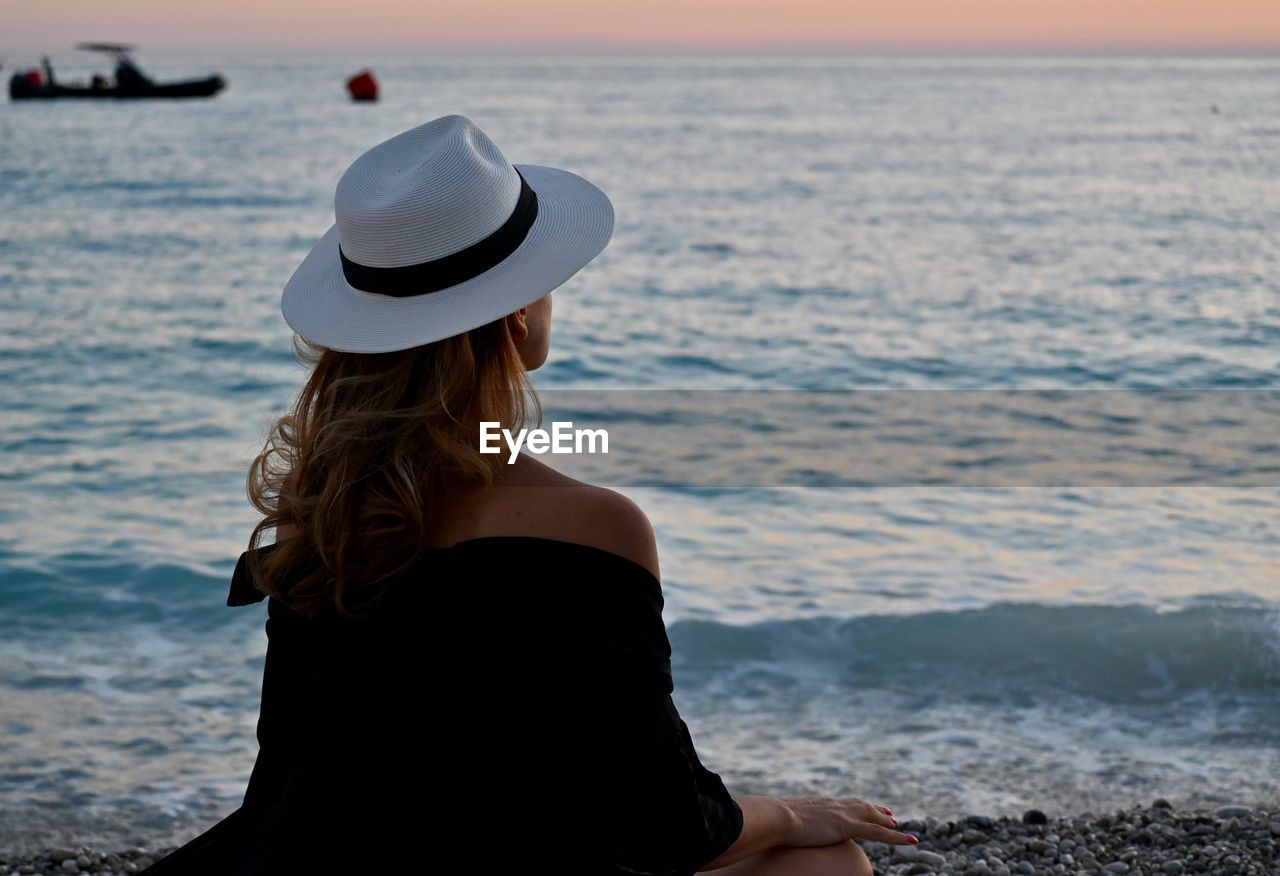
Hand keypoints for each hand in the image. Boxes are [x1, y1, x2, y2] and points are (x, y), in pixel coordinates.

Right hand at [777, 795, 917, 847]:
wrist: (777, 817)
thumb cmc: (772, 821)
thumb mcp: (780, 820)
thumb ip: (785, 822)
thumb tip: (775, 827)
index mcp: (820, 802)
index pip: (843, 802)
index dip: (856, 805)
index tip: (864, 807)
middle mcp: (834, 804)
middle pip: (861, 805)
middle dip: (876, 810)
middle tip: (890, 815)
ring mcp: (842, 814)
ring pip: (873, 817)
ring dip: (887, 822)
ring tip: (899, 826)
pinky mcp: (848, 826)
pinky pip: (879, 832)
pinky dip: (897, 837)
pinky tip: (911, 841)